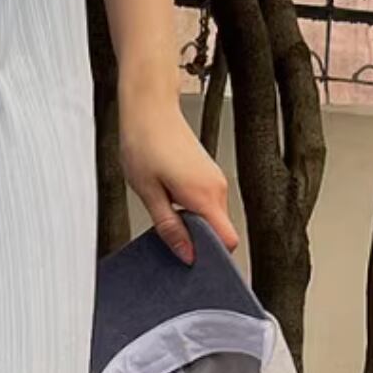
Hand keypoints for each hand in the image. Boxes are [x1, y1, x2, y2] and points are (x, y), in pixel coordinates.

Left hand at [118, 77, 238, 262]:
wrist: (149, 108)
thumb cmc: (145, 142)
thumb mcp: (149, 194)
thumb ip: (169, 228)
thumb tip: (186, 254)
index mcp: (205, 195)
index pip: (227, 240)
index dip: (212, 257)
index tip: (193, 263)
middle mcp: (217, 188)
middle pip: (219, 232)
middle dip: (199, 243)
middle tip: (170, 240)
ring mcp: (215, 179)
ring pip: (212, 218)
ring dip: (192, 224)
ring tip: (165, 213)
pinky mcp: (208, 174)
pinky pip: (206, 204)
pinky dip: (191, 210)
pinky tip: (169, 201)